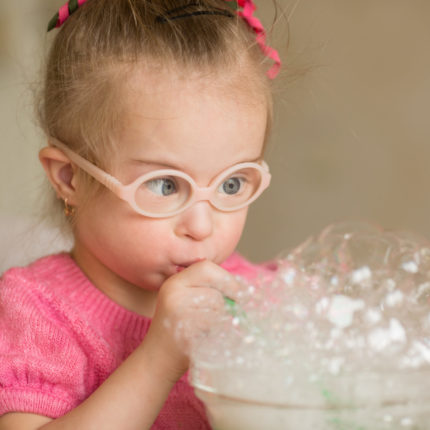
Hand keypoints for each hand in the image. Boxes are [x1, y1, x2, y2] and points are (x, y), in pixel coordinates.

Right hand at [143, 260, 241, 382]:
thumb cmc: (179, 331)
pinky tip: (205, 336)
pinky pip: (215, 321)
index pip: (206, 266)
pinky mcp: (185, 327)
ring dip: (222, 314)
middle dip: (230, 291)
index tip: (237, 291)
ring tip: (208, 326)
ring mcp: (177, 308)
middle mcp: (173, 290)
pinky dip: (217, 329)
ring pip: (217, 301)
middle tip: (237, 305)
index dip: (226, 276)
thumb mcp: (186, 302)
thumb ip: (207, 289)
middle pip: (214, 280)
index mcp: (174, 282)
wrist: (157, 362)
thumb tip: (242, 288)